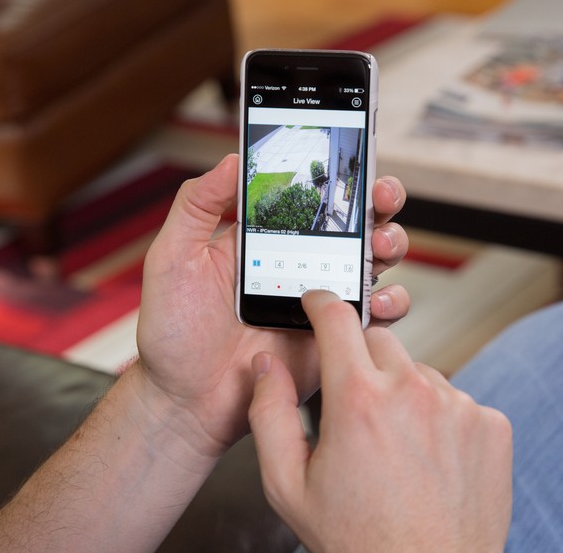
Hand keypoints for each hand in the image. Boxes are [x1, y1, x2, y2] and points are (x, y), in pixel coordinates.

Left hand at [134, 154, 410, 458]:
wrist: (186, 402)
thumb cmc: (173, 332)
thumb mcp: (173, 258)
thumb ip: (196, 206)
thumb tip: (233, 159)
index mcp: (267, 239)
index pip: (310, 196)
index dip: (338, 177)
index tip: (354, 162)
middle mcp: (301, 264)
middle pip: (355, 223)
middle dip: (379, 203)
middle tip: (380, 198)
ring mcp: (323, 301)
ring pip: (374, 262)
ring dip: (389, 246)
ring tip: (379, 249)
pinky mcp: (336, 338)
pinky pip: (376, 317)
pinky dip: (389, 303)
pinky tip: (374, 302)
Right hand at [249, 291, 512, 552]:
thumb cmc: (359, 542)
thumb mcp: (288, 485)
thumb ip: (269, 413)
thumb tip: (266, 366)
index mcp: (359, 400)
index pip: (337, 318)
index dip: (322, 303)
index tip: (320, 302)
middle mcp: (413, 392)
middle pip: (380, 342)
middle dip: (362, 363)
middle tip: (356, 411)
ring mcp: (459, 405)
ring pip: (420, 373)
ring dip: (404, 395)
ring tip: (396, 449)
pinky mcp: (491, 424)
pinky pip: (458, 401)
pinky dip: (442, 419)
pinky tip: (430, 460)